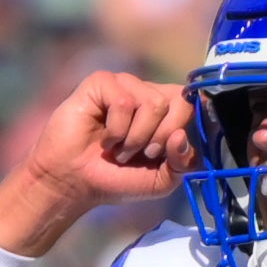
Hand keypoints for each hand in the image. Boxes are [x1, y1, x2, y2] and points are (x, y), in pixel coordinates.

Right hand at [0, 71, 194, 253]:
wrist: (75, 183)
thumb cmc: (116, 179)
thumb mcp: (160, 181)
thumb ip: (182, 163)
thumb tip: (181, 136)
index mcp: (165, 111)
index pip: (191, 104)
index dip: (181, 131)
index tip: (162, 153)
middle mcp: (146, 92)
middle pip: (177, 102)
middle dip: (158, 138)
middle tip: (138, 153)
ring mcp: (124, 84)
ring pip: (153, 103)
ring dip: (135, 138)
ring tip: (118, 148)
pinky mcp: (100, 83)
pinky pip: (124, 102)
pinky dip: (116, 130)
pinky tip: (104, 138)